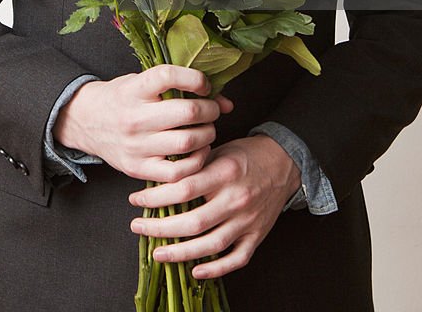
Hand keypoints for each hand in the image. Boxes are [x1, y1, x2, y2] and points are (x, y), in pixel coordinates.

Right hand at [53, 64, 233, 182]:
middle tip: (211, 110)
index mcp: (134, 89)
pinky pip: (177, 172)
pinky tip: (197, 151)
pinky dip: (196, 162)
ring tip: (206, 130)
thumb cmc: (122, 98)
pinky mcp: (138, 168)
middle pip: (187, 112)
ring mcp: (136, 146)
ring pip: (187, 142)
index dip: (195, 79)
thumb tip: (226, 103)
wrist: (86, 121)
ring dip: (207, 135)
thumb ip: (180, 87)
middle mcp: (134, 117)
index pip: (168, 76)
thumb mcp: (142, 82)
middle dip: (210, 110)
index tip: (203, 85)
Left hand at [127, 135, 300, 279]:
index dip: (155, 198)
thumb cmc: (247, 155)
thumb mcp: (221, 150)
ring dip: (180, 253)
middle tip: (137, 227)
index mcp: (225, 173)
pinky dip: (215, 269)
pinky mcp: (257, 236)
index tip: (136, 200)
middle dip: (159, 228)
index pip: (183, 189)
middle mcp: (236, 199)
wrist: (285, 162)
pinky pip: (236, 259)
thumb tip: (162, 180)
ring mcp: (247, 221)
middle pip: (192, 222)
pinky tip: (195, 271)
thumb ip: (196, 165)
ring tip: (158, 252)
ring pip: (210, 245)